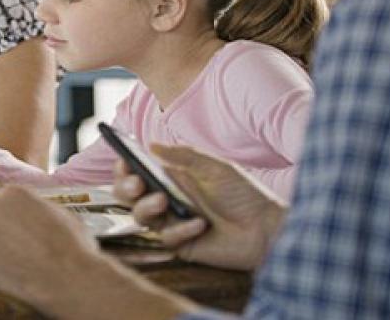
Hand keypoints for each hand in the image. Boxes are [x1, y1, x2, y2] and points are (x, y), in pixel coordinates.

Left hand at [0, 186, 194, 317]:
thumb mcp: (63, 219)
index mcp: (15, 192)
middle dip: (0, 243)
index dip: (13, 232)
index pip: (1, 209)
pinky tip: (3, 275)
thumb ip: (41, 211)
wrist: (76, 279)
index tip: (24, 246)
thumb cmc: (78, 253)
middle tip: (23, 261)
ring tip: (17, 268)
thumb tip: (31, 212)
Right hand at [112, 144, 287, 270]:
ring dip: (147, 207)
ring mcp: (172, 222)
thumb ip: (184, 156)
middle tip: (138, 183)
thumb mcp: (215, 168)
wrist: (265, 228)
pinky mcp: (181, 244)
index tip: (124, 160)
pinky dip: (180, 229)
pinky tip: (200, 225)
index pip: (137, 171)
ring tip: (164, 201)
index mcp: (171, 178)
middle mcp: (167, 199)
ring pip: (141, 216)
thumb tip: (151, 145)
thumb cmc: (243, 195)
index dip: (125, 167)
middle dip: (126, 188)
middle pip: (129, 196)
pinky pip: (167, 236)